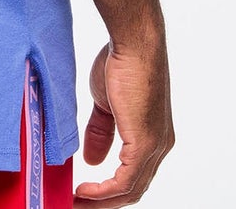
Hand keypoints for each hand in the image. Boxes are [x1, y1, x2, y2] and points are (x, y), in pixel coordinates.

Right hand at [73, 29, 174, 205]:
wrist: (133, 43)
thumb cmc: (123, 62)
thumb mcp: (107, 104)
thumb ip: (101, 132)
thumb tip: (92, 160)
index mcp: (153, 136)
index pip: (134, 175)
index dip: (109, 189)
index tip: (84, 192)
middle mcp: (159, 145)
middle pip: (133, 189)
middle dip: (103, 201)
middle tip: (77, 204)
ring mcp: (155, 146)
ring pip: (130, 190)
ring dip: (101, 201)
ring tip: (76, 201)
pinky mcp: (145, 143)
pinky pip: (125, 182)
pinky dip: (103, 192)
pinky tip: (84, 191)